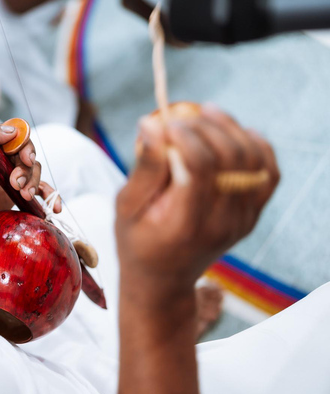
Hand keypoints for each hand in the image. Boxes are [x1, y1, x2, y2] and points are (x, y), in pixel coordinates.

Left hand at [0, 123, 61, 233]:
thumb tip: (11, 131)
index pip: (18, 135)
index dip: (25, 143)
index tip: (24, 158)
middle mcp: (8, 157)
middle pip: (29, 153)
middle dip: (27, 168)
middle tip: (17, 182)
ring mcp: (17, 174)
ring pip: (36, 171)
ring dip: (33, 183)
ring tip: (23, 195)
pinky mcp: (23, 191)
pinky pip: (43, 190)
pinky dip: (51, 196)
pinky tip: (54, 207)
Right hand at [117, 104, 278, 300]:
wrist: (162, 280)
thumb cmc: (136, 241)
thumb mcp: (126, 208)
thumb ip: (144, 167)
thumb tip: (152, 122)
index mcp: (186, 224)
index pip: (202, 166)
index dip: (186, 135)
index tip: (165, 122)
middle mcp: (221, 223)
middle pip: (231, 157)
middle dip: (205, 126)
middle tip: (180, 118)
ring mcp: (242, 220)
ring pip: (253, 159)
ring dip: (231, 128)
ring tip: (204, 114)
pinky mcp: (251, 216)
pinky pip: (267, 172)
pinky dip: (256, 145)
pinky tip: (233, 132)